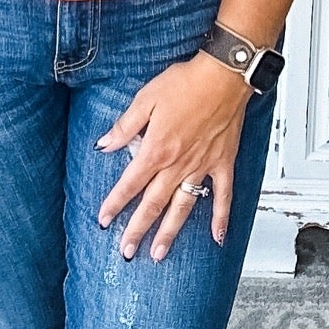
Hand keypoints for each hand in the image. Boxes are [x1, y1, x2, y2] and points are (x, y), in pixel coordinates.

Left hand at [95, 52, 251, 259]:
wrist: (224, 75)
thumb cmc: (187, 82)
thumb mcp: (146, 99)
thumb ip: (125, 127)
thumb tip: (106, 144)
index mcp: (157, 148)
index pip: (130, 183)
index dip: (115, 203)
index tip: (104, 219)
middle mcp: (178, 163)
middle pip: (154, 203)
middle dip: (137, 229)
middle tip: (126, 251)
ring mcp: (202, 166)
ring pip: (183, 206)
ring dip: (170, 232)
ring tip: (159, 253)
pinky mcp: (222, 162)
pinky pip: (222, 195)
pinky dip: (220, 217)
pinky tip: (217, 236)